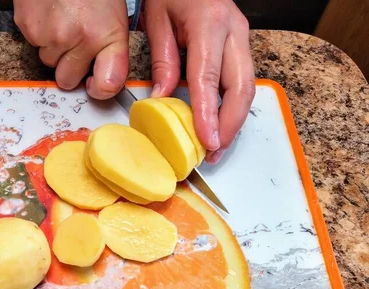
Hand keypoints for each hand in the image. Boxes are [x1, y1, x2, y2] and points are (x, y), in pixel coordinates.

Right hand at [14, 0, 128, 99]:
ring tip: (62, 20)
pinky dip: (39, 34)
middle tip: (75, 42)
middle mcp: (80, 39)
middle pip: (67, 80)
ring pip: (48, 63)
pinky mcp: (28, 29)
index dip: (100, 89)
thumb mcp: (114, 14)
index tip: (95, 84)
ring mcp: (51, 35)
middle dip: (70, 67)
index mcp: (107, 34)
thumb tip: (105, 81)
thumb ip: (112, 50)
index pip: (107, 85)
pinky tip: (48, 15)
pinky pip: (33, 45)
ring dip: (54, 48)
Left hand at [145, 0, 255, 163]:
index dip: (209, 113)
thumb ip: (163, 60)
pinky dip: (233, 106)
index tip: (206, 140)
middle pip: (241, 87)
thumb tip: (162, 100)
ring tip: (216, 146)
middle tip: (213, 152)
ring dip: (234, 121)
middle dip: (229, 126)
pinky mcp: (241, 44)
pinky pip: (243, 80)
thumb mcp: (157, 19)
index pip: (208, 77)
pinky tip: (220, 123)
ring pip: (247, 87)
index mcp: (209, 23)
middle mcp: (234, 31)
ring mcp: (242, 37)